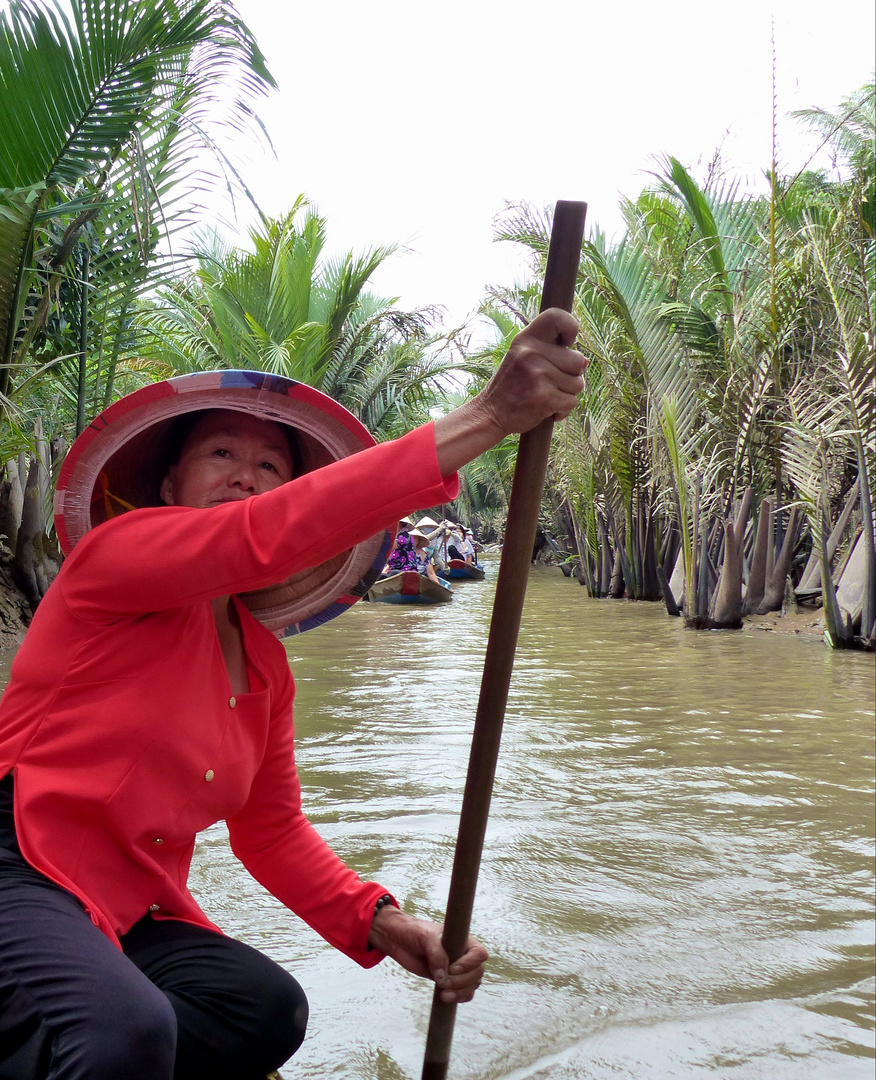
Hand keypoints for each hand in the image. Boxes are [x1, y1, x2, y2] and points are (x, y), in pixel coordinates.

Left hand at [367, 906, 487, 1002]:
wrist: (399, 940)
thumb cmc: (414, 932)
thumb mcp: (425, 937)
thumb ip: (436, 953)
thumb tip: (443, 977)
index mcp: (463, 940)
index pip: (479, 954)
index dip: (469, 964)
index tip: (452, 968)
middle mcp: (463, 954)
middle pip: (477, 973)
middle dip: (462, 981)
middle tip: (443, 983)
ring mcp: (457, 968)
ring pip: (472, 985)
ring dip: (461, 992)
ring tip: (443, 994)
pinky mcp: (448, 979)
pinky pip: (464, 992)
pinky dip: (459, 997)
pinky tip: (446, 997)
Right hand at [476, 307, 585, 435]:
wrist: (490, 414)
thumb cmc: (512, 386)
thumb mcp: (523, 358)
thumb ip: (551, 353)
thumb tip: (585, 362)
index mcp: (526, 339)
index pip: (556, 317)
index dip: (571, 327)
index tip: (567, 344)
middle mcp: (531, 353)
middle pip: (579, 360)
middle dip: (572, 375)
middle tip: (551, 382)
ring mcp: (538, 374)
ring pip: (578, 384)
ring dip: (567, 394)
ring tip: (546, 395)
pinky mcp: (544, 396)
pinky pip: (571, 402)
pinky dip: (563, 410)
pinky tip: (547, 408)